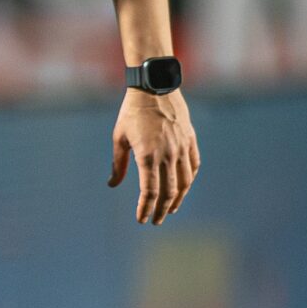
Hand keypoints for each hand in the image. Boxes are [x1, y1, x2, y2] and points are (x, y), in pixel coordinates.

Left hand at [109, 88, 198, 225]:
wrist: (155, 87)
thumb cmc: (132, 112)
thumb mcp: (119, 138)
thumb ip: (118, 164)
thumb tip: (112, 185)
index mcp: (147, 156)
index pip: (149, 192)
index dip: (145, 208)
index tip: (141, 219)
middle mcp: (167, 154)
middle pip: (168, 192)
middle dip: (161, 210)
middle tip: (155, 220)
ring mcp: (181, 148)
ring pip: (184, 182)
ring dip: (178, 199)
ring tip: (170, 209)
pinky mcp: (190, 140)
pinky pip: (193, 166)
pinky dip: (189, 180)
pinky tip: (183, 188)